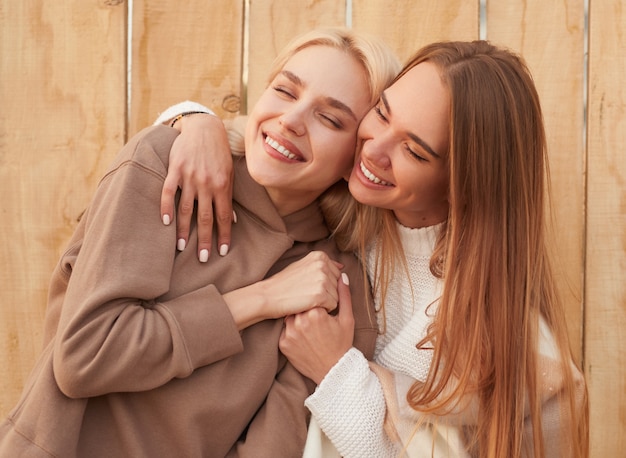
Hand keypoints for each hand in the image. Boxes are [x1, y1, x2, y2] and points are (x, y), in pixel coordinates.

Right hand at [161, 113, 233, 261]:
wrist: (204, 128)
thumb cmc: (219, 153)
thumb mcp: (229, 173)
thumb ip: (228, 196)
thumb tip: (233, 220)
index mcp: (222, 185)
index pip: (224, 216)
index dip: (224, 235)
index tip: (222, 251)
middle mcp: (206, 183)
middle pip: (205, 217)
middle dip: (204, 240)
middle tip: (202, 259)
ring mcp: (189, 177)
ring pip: (185, 209)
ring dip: (183, 230)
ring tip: (181, 247)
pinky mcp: (175, 169)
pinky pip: (168, 191)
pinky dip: (166, 207)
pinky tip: (165, 222)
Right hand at [222, 251, 343, 329]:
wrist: (268, 296)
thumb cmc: (284, 284)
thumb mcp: (303, 266)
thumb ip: (323, 265)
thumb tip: (342, 267)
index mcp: (320, 256)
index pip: (336, 274)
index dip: (324, 284)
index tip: (309, 285)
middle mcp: (323, 265)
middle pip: (338, 285)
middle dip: (326, 292)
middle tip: (307, 294)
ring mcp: (322, 279)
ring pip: (337, 296)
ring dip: (324, 302)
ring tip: (307, 299)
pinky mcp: (321, 294)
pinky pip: (332, 305)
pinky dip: (322, 309)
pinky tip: (309, 305)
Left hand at [279, 272, 354, 383]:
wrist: (334, 371)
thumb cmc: (342, 343)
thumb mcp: (347, 319)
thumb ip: (344, 295)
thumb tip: (341, 276)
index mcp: (316, 313)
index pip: (311, 296)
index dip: (317, 301)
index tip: (322, 309)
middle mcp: (300, 322)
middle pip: (299, 304)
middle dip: (306, 308)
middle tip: (315, 319)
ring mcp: (290, 333)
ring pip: (290, 315)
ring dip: (297, 318)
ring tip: (309, 328)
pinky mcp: (283, 344)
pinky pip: (284, 330)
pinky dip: (292, 330)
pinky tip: (303, 337)